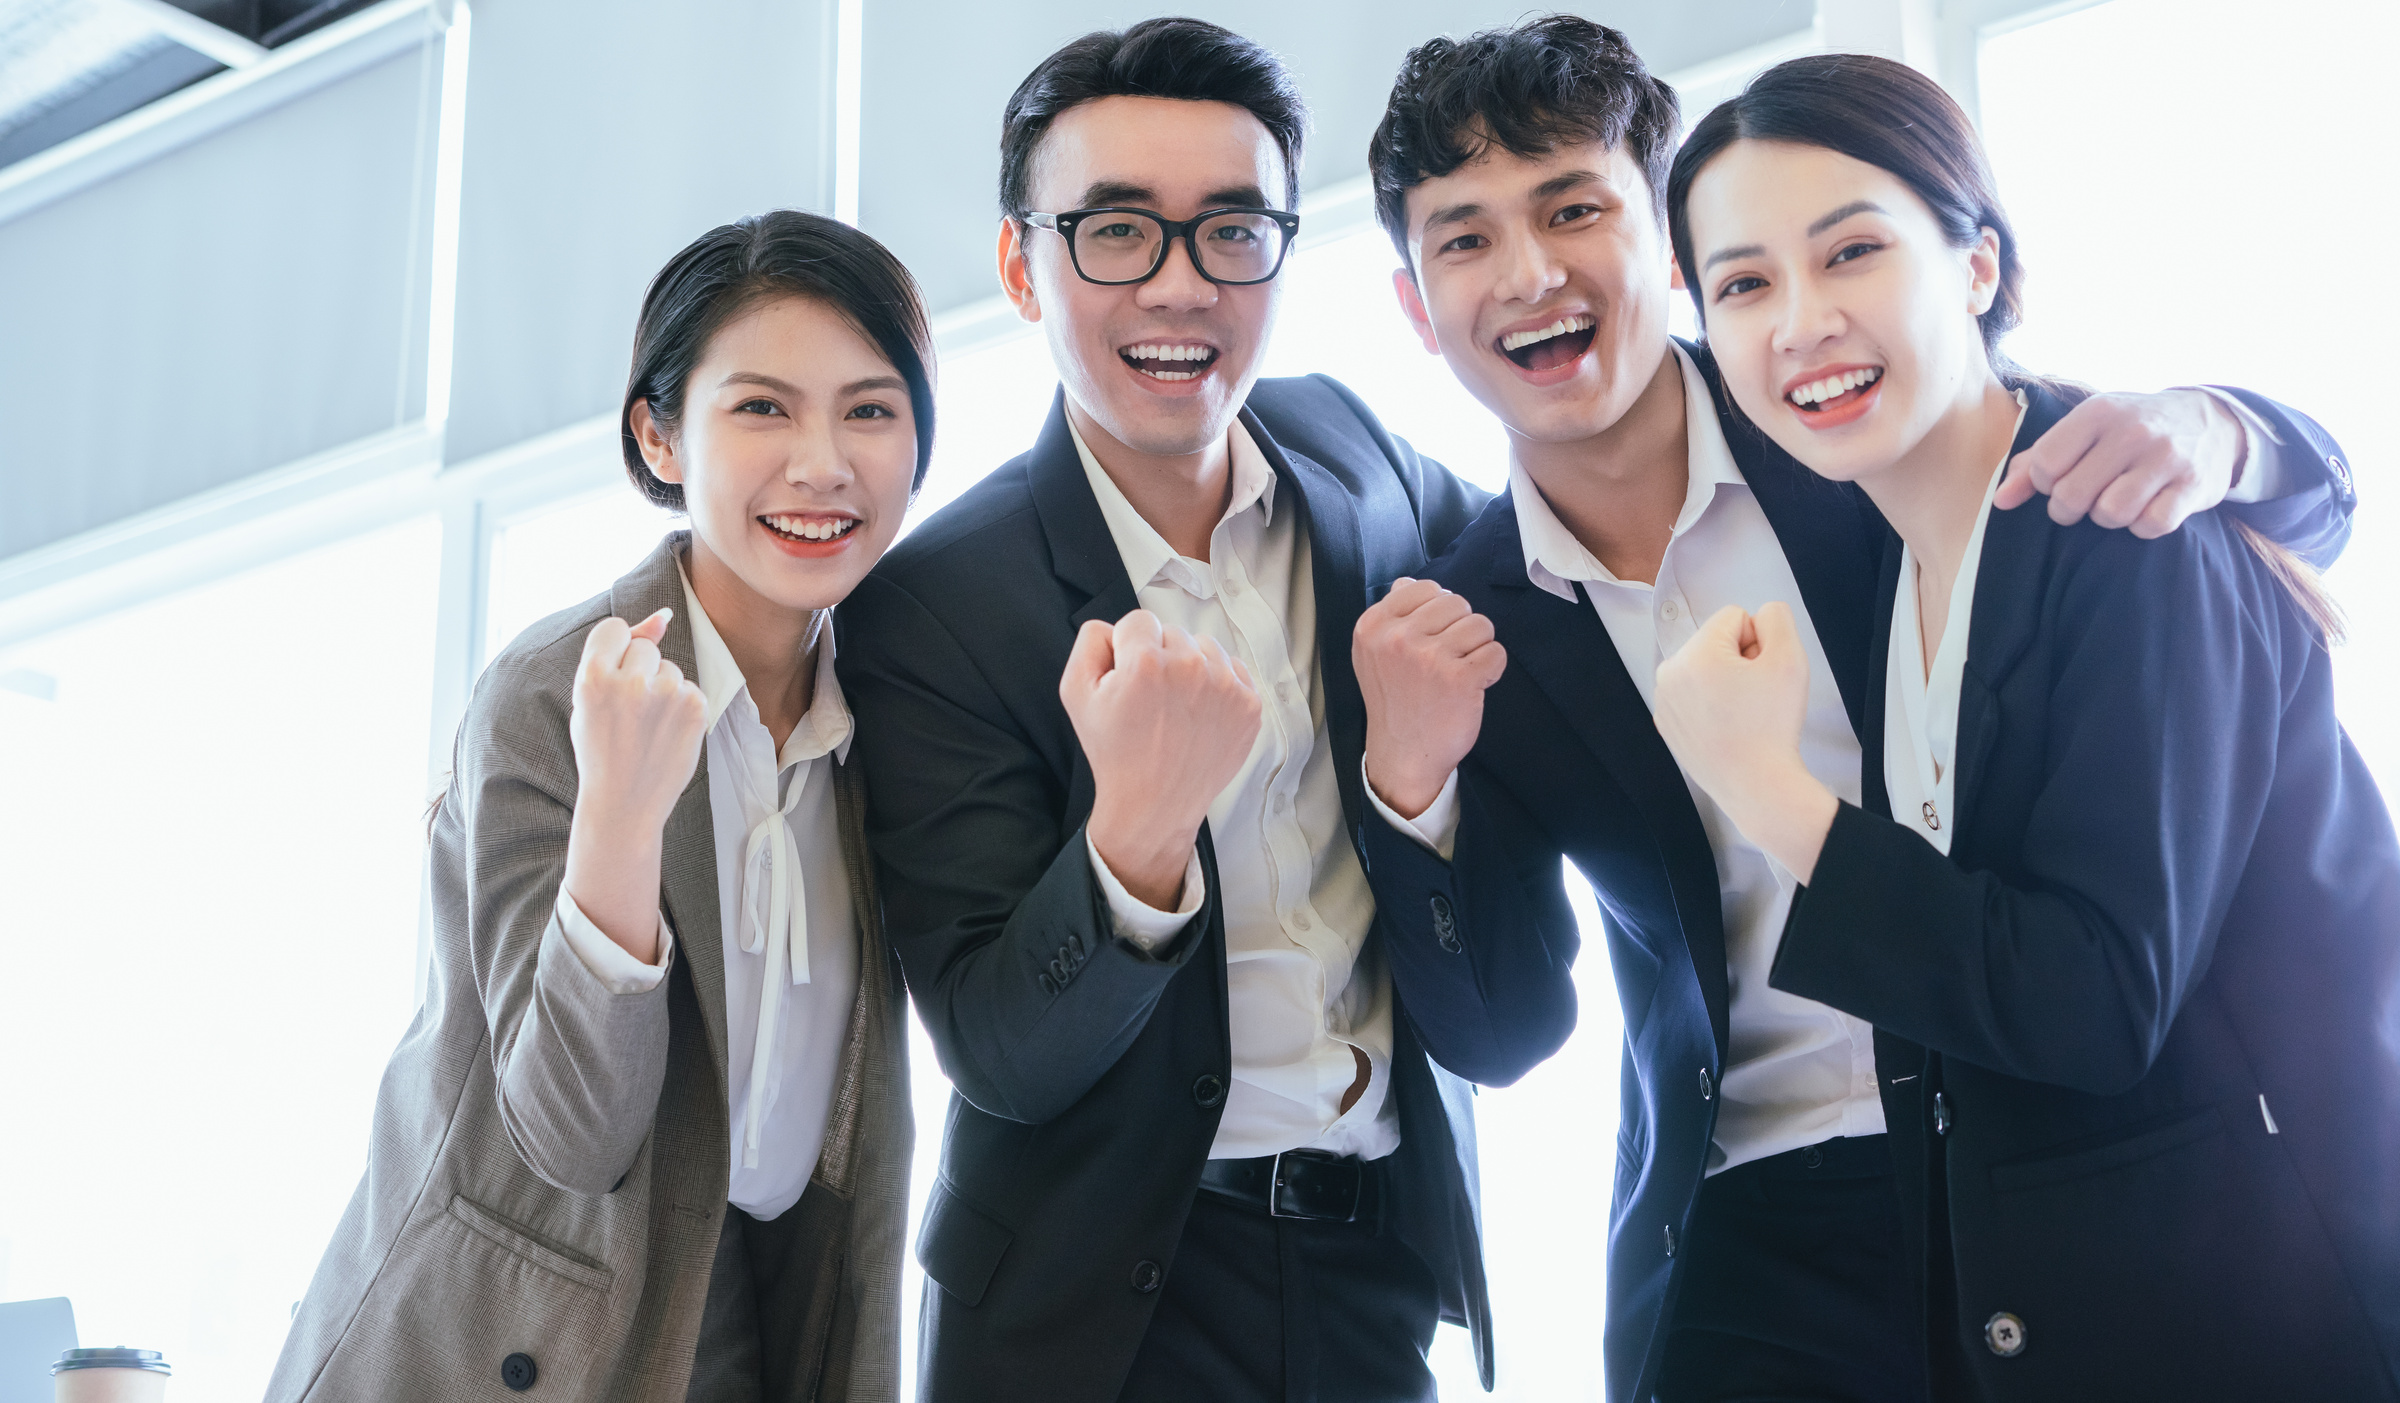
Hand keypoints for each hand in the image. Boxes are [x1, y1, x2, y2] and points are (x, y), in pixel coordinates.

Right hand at [563, 609, 708, 961]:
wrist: (623, 803)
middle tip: (627, 713)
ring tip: (646, 726)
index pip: (614, 628)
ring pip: (670, 666)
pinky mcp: (695, 707)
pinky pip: (690, 686)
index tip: (610, 680)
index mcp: (591, 677)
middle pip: (645, 647)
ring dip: (662, 688)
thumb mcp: (590, 698)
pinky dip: (682, 705)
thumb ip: (621, 649)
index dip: (614, 653)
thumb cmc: (601, 748)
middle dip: (639, 671)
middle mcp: (629, 682)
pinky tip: (666, 733)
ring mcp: (666, 695)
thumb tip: (664, 614)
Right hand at [1061, 610, 1261, 909]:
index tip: (1129, 680)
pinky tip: (1199, 712)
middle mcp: (1190, 667)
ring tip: (1177, 706)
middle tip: (1152, 699)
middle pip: (1172, 632)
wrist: (1155, 804)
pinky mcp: (1249, 705)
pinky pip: (1233, 669)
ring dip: (1190, 667)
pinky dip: (1218, 684)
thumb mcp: (1076, 694)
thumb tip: (1113, 626)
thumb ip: (1089, 643)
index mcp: (1145, 662)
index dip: (1128, 649)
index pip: (1138, 621)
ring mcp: (1225, 686)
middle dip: (1159, 657)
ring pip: (1204, 648)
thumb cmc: (1114, 752)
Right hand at [1354, 578, 1505, 817]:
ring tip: (1459, 673)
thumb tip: (1407, 582)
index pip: (1425, 587)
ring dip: (1478, 648)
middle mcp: (1397, 638)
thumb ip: (1391, 616)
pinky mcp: (1459, 678)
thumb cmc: (1395, 702)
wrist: (1403, 754)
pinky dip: (1491, 669)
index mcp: (1373, 626)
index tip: (1432, 638)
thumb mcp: (1375, 654)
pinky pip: (1496, 652)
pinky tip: (1473, 686)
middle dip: (1461, 629)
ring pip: (1481, 624)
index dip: (1439, 612)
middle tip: (1447, 660)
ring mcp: (1428, 658)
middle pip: (1457, 603)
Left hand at [1652, 603, 1837, 880]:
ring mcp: (1663, 700)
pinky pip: (1692, 696)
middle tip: (1755, 696)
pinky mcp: (1665, 724)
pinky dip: (1710, 705)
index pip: (1735, 617)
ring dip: (1725, 681)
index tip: (1762, 673)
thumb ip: (1777, 618)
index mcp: (1694, 652)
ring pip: (1704, 669)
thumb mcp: (1790, 658)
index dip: (1759, 640)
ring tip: (1742, 713)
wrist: (1756, 785)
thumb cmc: (1773, 723)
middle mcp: (1669, 672)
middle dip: (1739, 660)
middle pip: (1716, 642)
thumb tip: (1759, 614)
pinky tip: (1726, 727)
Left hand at [1996, 388, 2246, 537]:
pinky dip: (2143, 526)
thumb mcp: (2084, 430)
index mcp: (2097, 412)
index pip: (2044, 466)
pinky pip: (2151, 525)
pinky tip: (2146, 508)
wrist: (2209, 421)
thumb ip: (2036, 462)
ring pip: (2111, 514)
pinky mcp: (2194, 485)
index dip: (2043, 484)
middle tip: (2083, 500)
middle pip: (2072, 495)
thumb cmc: (2129, 429)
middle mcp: (2132, 431)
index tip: (2059, 480)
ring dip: (2107, 518)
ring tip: (2116, 501)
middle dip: (2069, 508)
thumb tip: (2000, 501)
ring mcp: (2166, 457)